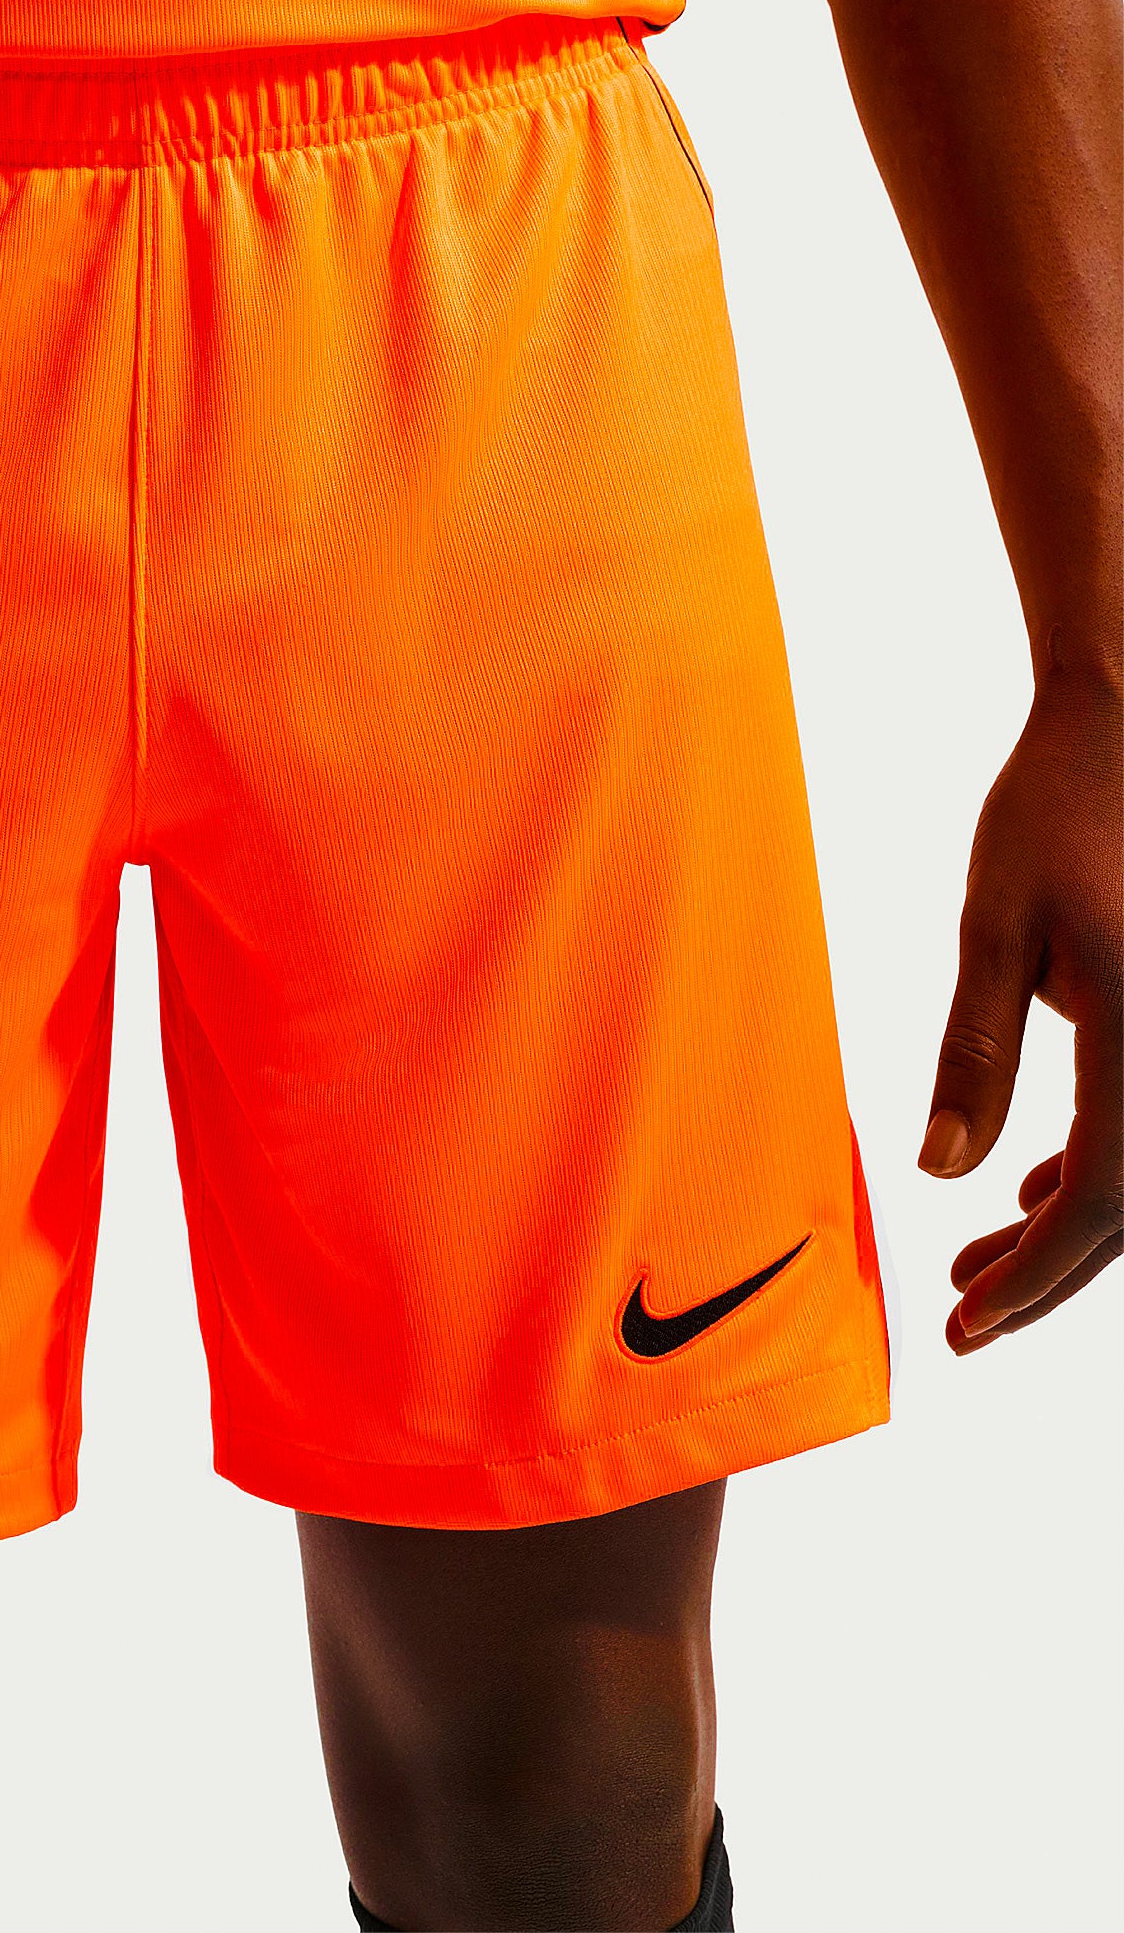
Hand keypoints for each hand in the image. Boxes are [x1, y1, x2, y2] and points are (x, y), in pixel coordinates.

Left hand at [921, 671, 1122, 1352]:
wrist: (1122, 730)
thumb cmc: (1050, 816)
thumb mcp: (993, 931)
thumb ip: (976, 1054)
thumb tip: (947, 1172)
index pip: (1103, 1197)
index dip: (1036, 1274)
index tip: (967, 1323)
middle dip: (1049, 1273)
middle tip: (966, 1322)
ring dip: (1068, 1227)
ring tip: (976, 1269)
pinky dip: (1097, 1166)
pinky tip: (1029, 1189)